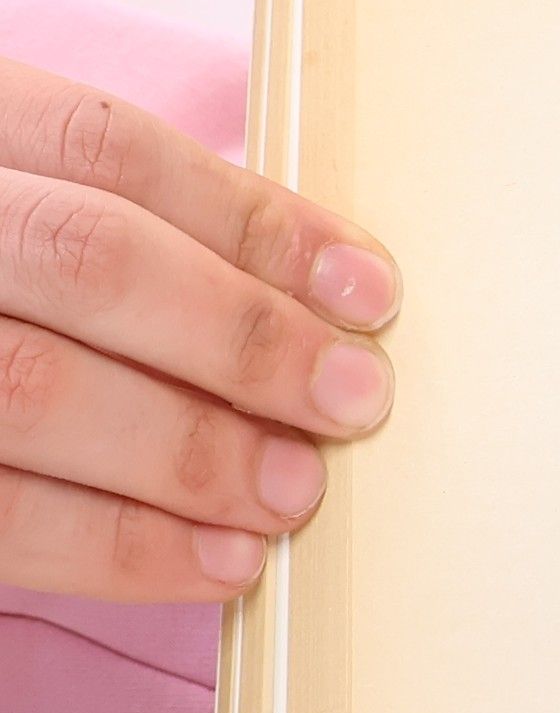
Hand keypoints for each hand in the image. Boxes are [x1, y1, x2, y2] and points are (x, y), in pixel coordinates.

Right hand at [0, 57, 399, 600]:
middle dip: (244, 338)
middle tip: (352, 399)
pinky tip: (224, 560)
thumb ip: (134, 233)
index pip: (113, 151)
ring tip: (296, 491)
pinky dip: (125, 547)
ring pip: (40, 390)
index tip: (369, 293)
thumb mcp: (26, 205)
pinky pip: (4, 516)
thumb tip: (321, 301)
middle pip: (92, 263)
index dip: (257, 224)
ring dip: (196, 451)